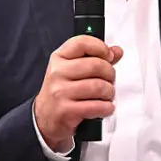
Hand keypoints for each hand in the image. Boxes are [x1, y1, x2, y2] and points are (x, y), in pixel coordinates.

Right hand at [33, 35, 123, 152]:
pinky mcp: (66, 110)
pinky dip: (106, 108)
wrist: (44, 118)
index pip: (82, 43)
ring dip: (109, 93)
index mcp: (59, 58)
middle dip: (110, 74)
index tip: (109, 56)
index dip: (101, 47)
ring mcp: (60, 91)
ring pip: (98, 86)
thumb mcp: (71, 70)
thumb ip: (95, 59)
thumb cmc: (60, 92)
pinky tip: (104, 107)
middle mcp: (58, 72)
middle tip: (109, 80)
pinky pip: (97, 106)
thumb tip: (116, 51)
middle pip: (96, 65)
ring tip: (106, 95)